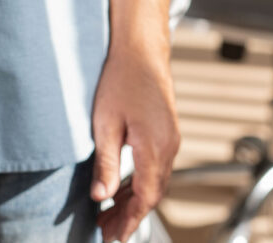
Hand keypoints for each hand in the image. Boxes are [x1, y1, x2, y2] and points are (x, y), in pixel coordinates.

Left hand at [91, 46, 179, 242]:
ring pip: (155, 181)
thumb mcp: (105, 124)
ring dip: (134, 200)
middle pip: (152, 194)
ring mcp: (171, 138)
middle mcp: (169, 146)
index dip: (130, 221)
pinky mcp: (167, 131)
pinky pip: (157, 166)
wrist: (140, 49)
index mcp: (155, 148)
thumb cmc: (121, 80)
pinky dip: (141, 182)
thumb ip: (106, 164)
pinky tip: (123, 187)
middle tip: (107, 230)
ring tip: (110, 213)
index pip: (145, 198)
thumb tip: (101, 197)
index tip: (115, 237)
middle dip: (130, 215)